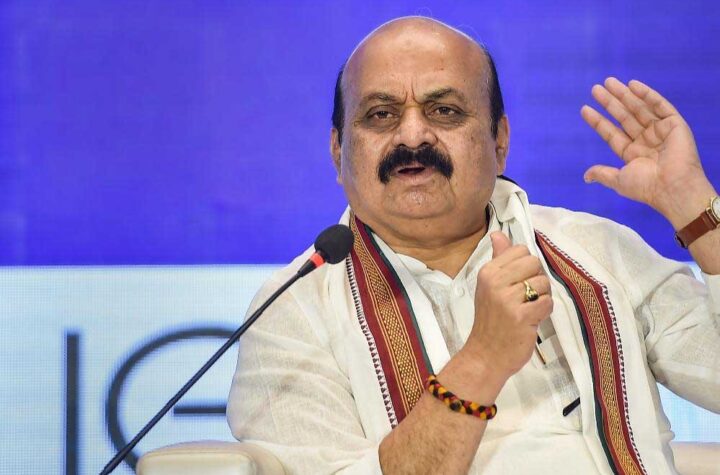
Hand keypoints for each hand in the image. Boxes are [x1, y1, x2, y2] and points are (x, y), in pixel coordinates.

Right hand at [466, 232, 552, 378]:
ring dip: (541, 298)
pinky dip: (544, 312)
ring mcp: (508, 299)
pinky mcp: (522, 316)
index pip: (521, 251)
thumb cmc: (490, 321)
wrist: (485, 355)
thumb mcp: (489, 287)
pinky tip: (531, 320)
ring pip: (543, 283)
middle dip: (536, 281)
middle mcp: (495, 282)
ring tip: (527, 310)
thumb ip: (498, 259)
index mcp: (487, 272)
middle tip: (525, 298)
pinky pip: (547, 302)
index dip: (526, 267)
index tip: (518, 283)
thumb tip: (498, 234)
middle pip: (535, 264)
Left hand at [581, 77, 712, 224]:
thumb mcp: (618, 180)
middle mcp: (645, 140)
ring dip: (624, 95)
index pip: (611, 133)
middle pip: (624, 117)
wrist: (672, 187)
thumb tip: (585, 177)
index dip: (598, 121)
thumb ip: (602, 174)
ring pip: (638, 109)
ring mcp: (660, 131)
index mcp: (632, 153)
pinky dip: (647, 94)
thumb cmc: (646, 187)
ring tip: (608, 82)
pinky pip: (660, 106)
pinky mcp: (674, 124)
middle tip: (595, 88)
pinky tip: (633, 85)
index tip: (584, 108)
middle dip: (610, 103)